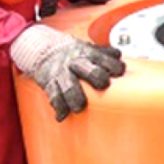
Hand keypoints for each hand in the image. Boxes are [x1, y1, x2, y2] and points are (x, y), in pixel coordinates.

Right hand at [10, 25, 124, 121]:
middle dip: (98, 78)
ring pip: (70, 86)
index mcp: (89, 54)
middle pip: (90, 70)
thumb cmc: (73, 53)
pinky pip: (54, 96)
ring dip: (75, 98)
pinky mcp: (50, 83)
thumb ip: (104, 53)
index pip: (105, 58)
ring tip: (79, 108)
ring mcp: (62, 73)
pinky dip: (58, 107)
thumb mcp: (88, 48)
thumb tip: (119, 57)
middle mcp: (76, 63)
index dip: (115, 66)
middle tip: (103, 85)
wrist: (43, 49)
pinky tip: (61, 116)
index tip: (119, 72)